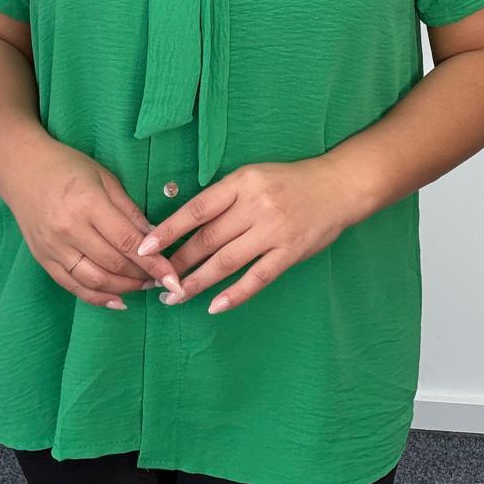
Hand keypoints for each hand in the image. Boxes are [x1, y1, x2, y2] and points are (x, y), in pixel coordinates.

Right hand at [7, 142, 180, 310]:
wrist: (22, 167)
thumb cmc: (66, 166)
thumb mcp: (105, 178)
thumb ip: (129, 211)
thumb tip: (154, 238)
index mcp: (87, 204)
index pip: (128, 242)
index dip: (154, 262)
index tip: (173, 275)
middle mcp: (68, 229)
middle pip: (114, 264)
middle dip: (143, 276)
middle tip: (162, 278)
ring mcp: (53, 247)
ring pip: (95, 281)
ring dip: (124, 289)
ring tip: (144, 286)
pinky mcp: (43, 258)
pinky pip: (72, 286)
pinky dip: (97, 298)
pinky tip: (117, 299)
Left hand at [135, 158, 361, 314]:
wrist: (338, 186)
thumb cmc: (288, 182)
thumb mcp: (252, 177)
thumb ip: (223, 199)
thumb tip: (183, 225)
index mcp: (241, 183)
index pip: (196, 210)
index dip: (167, 230)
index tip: (144, 249)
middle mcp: (255, 206)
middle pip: (207, 239)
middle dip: (178, 263)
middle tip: (157, 281)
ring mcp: (274, 230)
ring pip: (226, 261)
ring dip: (198, 282)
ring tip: (176, 297)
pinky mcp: (291, 252)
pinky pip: (258, 277)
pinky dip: (235, 294)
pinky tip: (215, 306)